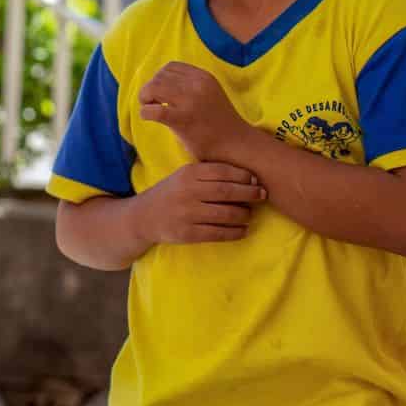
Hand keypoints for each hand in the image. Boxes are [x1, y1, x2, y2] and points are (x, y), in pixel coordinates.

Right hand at [138, 162, 266, 244]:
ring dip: (244, 214)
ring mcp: (187, 214)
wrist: (144, 217)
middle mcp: (187, 192)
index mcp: (187, 174)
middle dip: (249, 193)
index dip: (242, 175)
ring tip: (249, 214)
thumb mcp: (184, 176)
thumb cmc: (171, 193)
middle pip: (226, 192)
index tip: (255, 179)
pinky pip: (218, 233)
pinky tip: (243, 230)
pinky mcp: (187, 234)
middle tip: (262, 195)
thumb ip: (208, 174)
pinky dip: (235, 232)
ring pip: (225, 214)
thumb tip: (247, 178)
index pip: (221, 171)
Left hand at [139, 62, 250, 160]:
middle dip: (150, 89)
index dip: (159, 78)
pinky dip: (145, 112)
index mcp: (203, 76)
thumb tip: (158, 83)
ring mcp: (191, 101)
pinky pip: (154, 110)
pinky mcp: (183, 120)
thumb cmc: (217, 123)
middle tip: (151, 103)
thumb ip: (189, 85)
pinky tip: (148, 117)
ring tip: (150, 109)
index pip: (170, 67)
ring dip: (145, 98)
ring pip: (153, 88)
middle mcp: (197, 84)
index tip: (160, 92)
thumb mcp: (208, 94)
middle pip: (159, 76)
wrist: (236, 145)